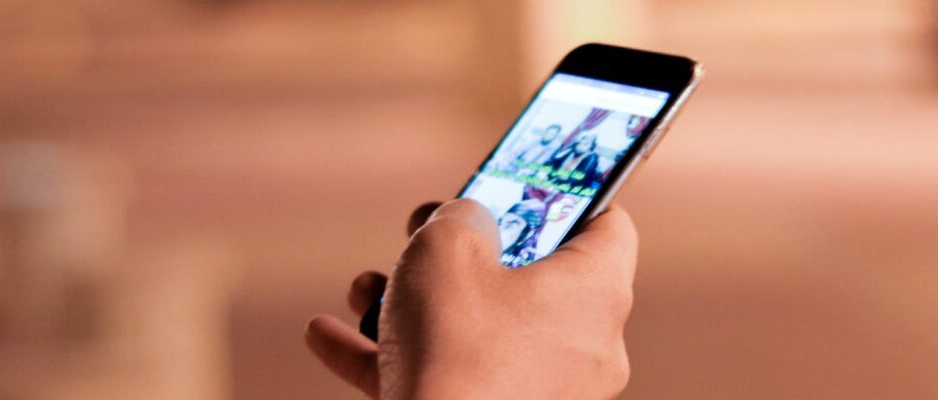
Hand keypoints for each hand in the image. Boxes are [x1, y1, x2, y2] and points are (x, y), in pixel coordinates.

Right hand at [305, 199, 637, 398]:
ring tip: (366, 288)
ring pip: (482, 328)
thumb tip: (465, 222)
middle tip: (422, 231)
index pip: (607, 224)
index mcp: (596, 292)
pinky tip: (330, 336)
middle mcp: (587, 346)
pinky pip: (455, 377)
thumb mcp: (444, 250)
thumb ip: (460, 217)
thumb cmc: (454, 349)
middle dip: (463, 251)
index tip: (516, 183)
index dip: (562, 193)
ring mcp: (548, 392)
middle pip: (531, 276)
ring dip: (418, 303)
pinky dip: (402, 355)